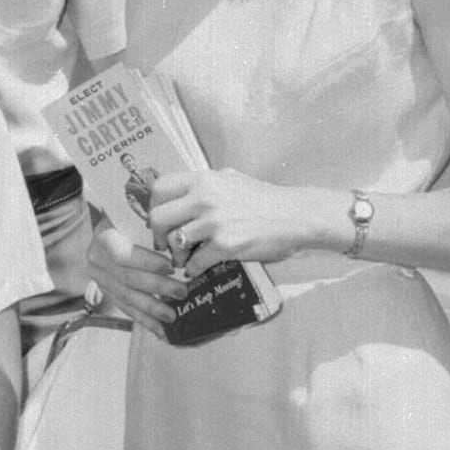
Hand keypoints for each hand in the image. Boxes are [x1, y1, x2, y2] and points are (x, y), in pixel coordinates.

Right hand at [87, 222, 180, 340]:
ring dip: (152, 310)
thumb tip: (177, 237)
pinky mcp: (107, 292)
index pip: (122, 255)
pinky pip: (126, 309)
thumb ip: (151, 222)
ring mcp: (100, 279)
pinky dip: (144, 321)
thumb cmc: (130, 215)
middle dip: (157, 288)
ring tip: (173, 317)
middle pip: (127, 279)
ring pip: (126, 298)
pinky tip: (161, 331)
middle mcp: (96, 260)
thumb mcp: (136, 212)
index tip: (171, 265)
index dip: (147, 263)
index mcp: (103, 238)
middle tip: (183, 292)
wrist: (108, 222)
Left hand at [147, 168, 301, 271]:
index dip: (153, 206)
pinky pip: (194, 262)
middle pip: (158, 217)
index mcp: (204, 179)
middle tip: (165, 245)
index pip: (159, 187)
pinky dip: (193, 269)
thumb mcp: (231, 179)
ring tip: (185, 260)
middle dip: (157, 235)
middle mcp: (204, 197)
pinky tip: (198, 269)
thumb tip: (181, 194)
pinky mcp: (225, 244)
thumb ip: (205, 185)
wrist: (295, 215)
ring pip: (174, 243)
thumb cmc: (265, 199)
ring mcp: (214, 222)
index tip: (160, 220)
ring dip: (176, 256)